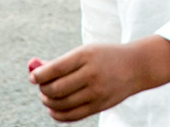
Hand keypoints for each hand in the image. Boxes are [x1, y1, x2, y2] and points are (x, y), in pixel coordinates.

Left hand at [28, 37, 169, 121]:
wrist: (136, 67)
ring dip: (48, 102)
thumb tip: (34, 72)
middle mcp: (91, 74)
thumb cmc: (104, 57)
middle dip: (43, 90)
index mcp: (86, 56)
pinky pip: (71, 116)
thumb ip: (60, 63)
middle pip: (55, 89)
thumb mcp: (85, 52)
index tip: (33, 77)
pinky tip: (53, 108)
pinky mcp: (99, 106)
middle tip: (41, 87)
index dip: (38, 76)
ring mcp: (96, 92)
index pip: (54, 69)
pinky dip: (57, 114)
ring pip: (61, 104)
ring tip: (47, 97)